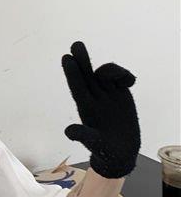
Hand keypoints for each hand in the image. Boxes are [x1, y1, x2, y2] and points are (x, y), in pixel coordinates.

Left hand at [61, 41, 140, 178]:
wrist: (120, 152)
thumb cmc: (104, 150)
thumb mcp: (94, 144)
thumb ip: (83, 136)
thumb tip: (68, 132)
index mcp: (85, 108)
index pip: (77, 87)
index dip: (72, 73)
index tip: (66, 58)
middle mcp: (94, 98)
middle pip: (86, 76)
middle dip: (81, 60)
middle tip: (75, 44)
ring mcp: (107, 95)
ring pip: (104, 75)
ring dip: (109, 69)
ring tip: (122, 78)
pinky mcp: (120, 94)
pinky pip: (121, 78)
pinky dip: (125, 75)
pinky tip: (130, 82)